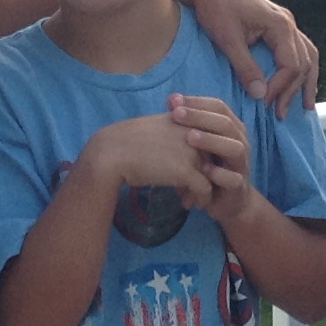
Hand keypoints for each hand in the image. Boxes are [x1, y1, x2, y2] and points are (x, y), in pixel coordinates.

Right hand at [80, 112, 216, 208]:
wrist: (112, 153)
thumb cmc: (127, 142)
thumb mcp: (156, 129)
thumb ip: (174, 134)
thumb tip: (182, 149)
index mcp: (187, 120)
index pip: (209, 138)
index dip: (204, 156)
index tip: (196, 170)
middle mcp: (194, 133)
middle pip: (212, 157)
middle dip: (206, 174)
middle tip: (194, 190)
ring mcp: (192, 151)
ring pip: (212, 175)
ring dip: (203, 189)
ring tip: (192, 200)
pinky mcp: (187, 171)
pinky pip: (205, 189)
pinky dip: (200, 199)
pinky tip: (190, 205)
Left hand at [170, 94, 256, 221]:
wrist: (227, 201)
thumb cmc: (208, 167)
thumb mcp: (198, 145)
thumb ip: (189, 126)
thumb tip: (171, 101)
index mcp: (231, 128)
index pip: (218, 107)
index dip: (196, 101)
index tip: (172, 100)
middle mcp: (240, 142)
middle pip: (225, 123)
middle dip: (200, 116)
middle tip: (176, 114)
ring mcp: (241, 164)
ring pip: (234, 148)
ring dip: (212, 141)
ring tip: (189, 138)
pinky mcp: (239, 186)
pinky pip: (233, 178)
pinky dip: (219, 173)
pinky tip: (202, 169)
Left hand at [171, 0, 320, 115]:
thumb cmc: (214, 8)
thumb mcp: (228, 40)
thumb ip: (245, 67)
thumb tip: (262, 96)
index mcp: (280, 25)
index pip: (292, 65)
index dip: (280, 88)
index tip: (265, 105)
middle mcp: (288, 22)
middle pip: (304, 62)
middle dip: (294, 90)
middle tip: (281, 115)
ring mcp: (284, 22)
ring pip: (307, 54)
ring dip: (306, 80)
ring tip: (304, 105)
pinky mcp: (275, 24)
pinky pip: (296, 49)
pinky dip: (299, 68)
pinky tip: (295, 83)